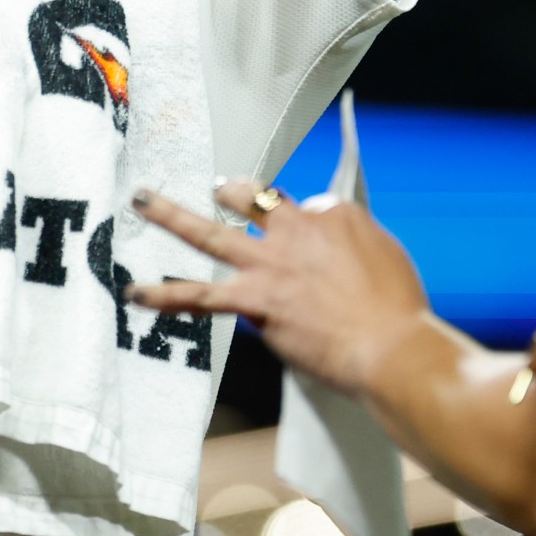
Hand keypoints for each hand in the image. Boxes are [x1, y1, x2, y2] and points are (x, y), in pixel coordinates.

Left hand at [130, 181, 430, 396]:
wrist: (391, 347)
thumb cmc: (398, 313)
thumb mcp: (386, 257)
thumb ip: (352, 245)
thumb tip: (332, 251)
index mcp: (335, 215)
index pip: (305, 207)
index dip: (302, 225)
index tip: (307, 243)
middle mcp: (296, 230)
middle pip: (251, 199)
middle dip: (229, 192)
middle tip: (214, 189)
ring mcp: (270, 263)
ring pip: (210, 234)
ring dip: (170, 215)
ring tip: (142, 200)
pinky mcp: (256, 300)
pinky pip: (201, 298)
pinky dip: (166, 296)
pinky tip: (137, 295)